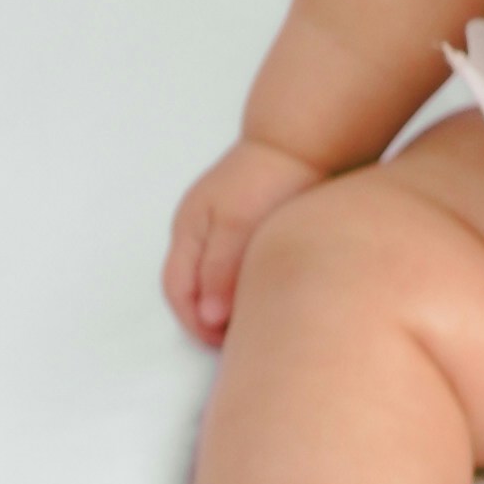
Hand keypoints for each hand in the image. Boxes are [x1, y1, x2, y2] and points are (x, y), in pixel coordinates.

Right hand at [162, 138, 324, 344]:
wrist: (307, 141)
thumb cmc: (271, 178)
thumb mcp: (239, 225)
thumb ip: (220, 271)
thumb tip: (208, 316)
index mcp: (188, 229)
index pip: (176, 290)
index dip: (196, 323)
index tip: (225, 342)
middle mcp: (198, 230)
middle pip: (190, 289)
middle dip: (209, 319)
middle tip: (241, 338)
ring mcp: (221, 227)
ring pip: (213, 280)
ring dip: (227, 305)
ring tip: (256, 319)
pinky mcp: (246, 226)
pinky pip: (234, 268)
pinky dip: (243, 288)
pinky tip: (268, 293)